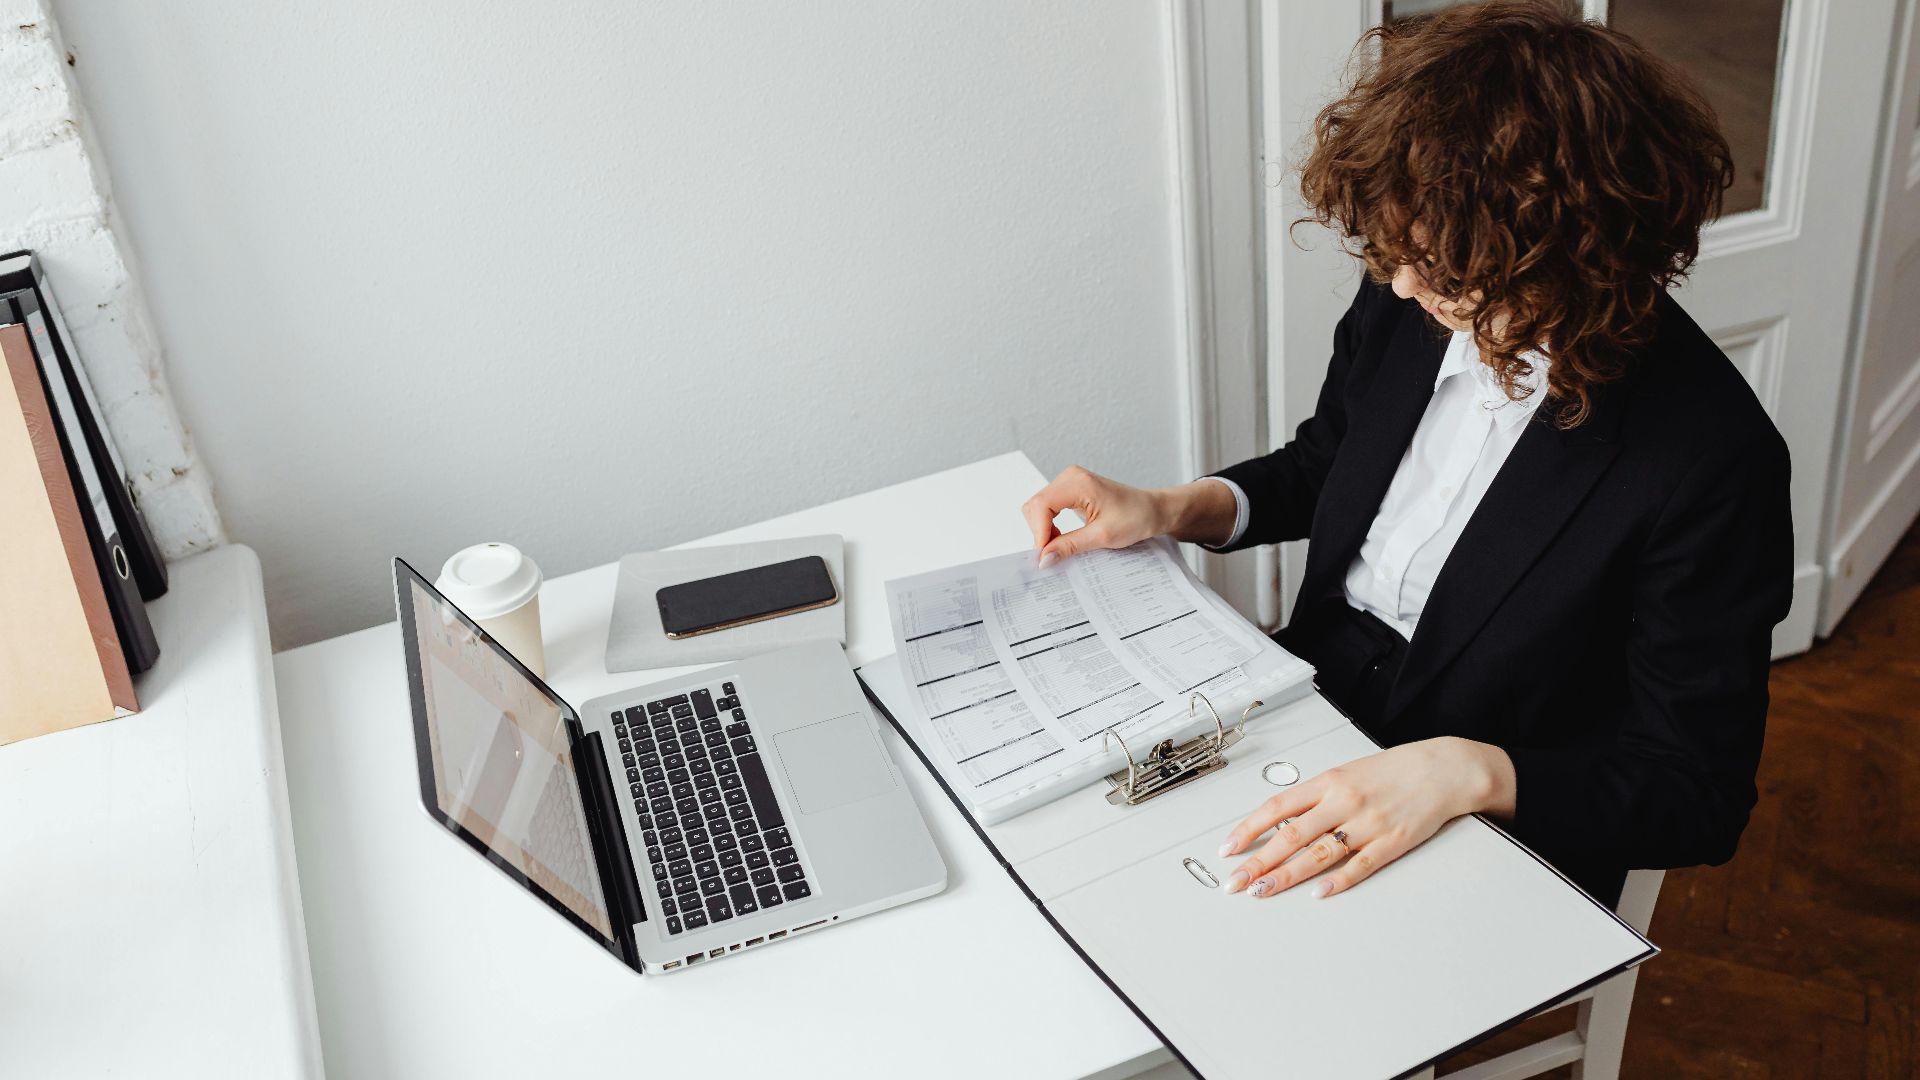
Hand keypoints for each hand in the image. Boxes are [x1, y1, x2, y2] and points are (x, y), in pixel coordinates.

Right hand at [1021, 466, 1236, 565]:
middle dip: (1040, 532)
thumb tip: (1044, 558)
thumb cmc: (1137, 517)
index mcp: (1078, 483)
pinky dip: (1050, 525)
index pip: (1041, 506)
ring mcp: (1070, 482)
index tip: (1045, 557)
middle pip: (1035, 506)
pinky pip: (1049, 507)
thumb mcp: (1103, 537)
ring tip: (1060, 547)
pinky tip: (1062, 538)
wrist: (1154, 510)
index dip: (1039, 533)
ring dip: (1044, 530)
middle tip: (1053, 555)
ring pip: (1039, 507)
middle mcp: (1070, 477)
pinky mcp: (1071, 490)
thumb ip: (1069, 546)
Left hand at [1216, 737, 1515, 899]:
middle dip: (1258, 862)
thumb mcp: (1346, 773)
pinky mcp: (1392, 842)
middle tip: (1235, 883)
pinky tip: (1318, 893)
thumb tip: (1279, 821)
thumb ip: (1314, 798)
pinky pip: (1360, 865)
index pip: (1277, 807)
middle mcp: (1343, 802)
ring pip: (1319, 853)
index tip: (1228, 850)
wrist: (1441, 769)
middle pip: (1291, 835)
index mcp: (1328, 783)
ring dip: (1287, 875)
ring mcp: (1367, 823)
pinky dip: (1337, 880)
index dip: (1249, 830)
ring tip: (1262, 891)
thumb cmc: (1392, 772)